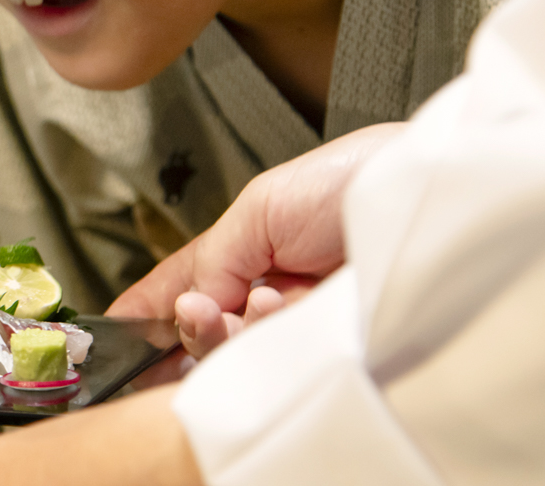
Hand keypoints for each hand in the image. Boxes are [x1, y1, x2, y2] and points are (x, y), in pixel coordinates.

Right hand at [107, 122, 402, 358]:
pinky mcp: (325, 350)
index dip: (146, 315)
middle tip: (199, 314)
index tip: (113, 338)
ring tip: (253, 304)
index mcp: (245, 251)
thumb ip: (212, 258)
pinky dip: (268, 338)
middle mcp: (267, 293)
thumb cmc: (357, 181)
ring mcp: (297, 325)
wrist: (431, 202)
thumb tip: (184, 308)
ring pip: (234, 355)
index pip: (181, 288)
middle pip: (201, 333)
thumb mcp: (262, 206)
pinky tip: (282, 311)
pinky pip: (275, 364)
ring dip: (230, 332)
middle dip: (188, 328)